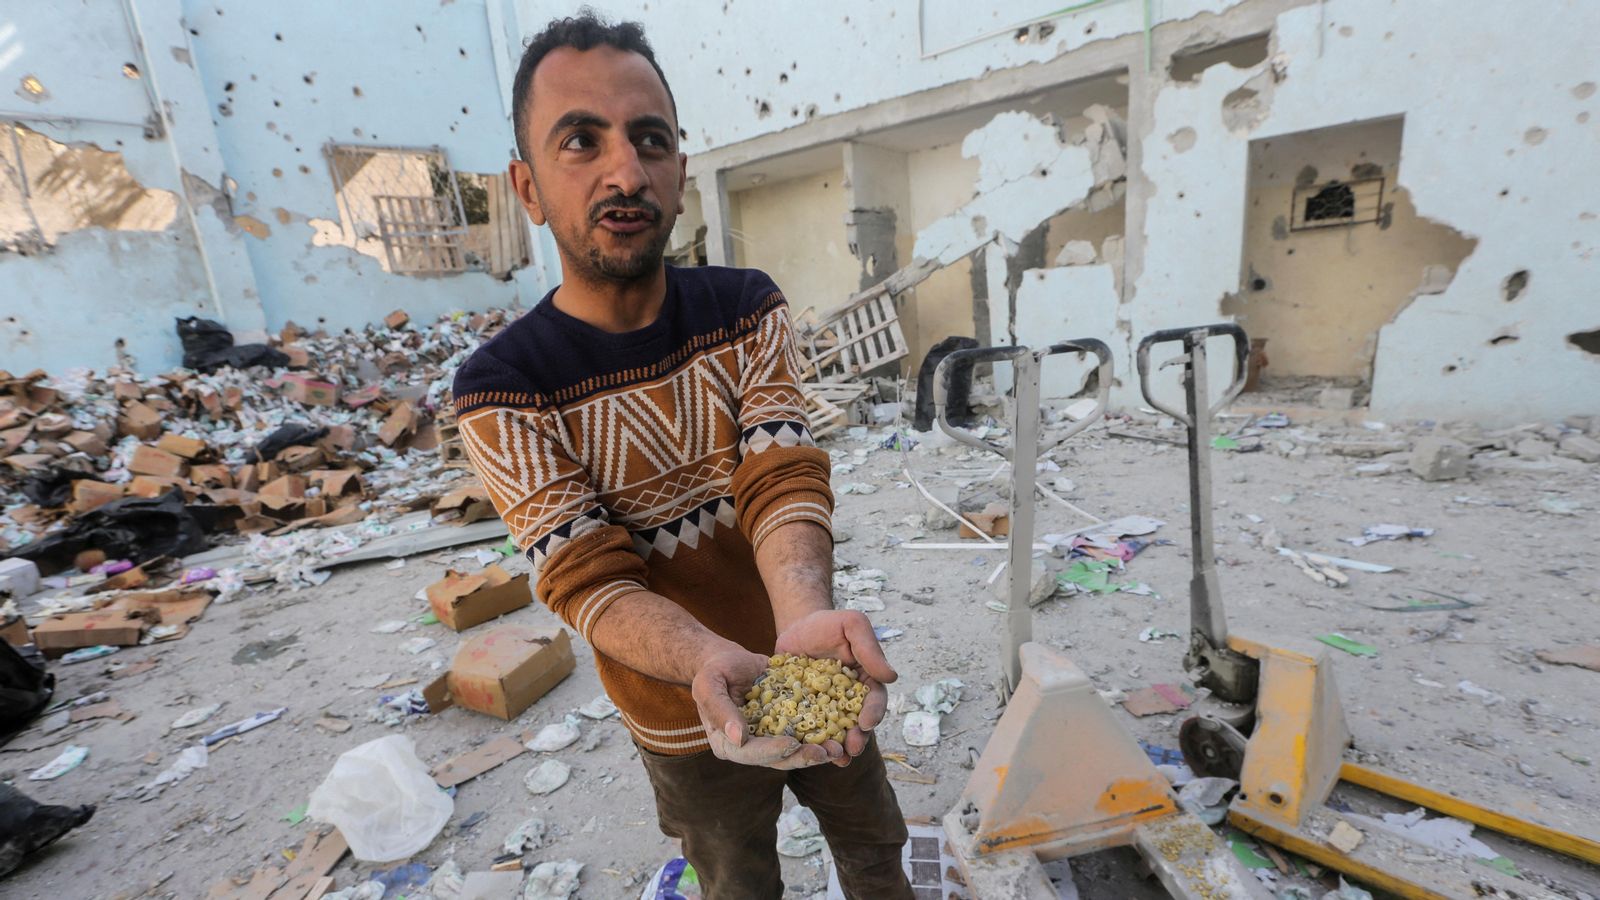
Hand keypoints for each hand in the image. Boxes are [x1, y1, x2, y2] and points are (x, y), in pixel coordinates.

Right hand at [690, 645, 831, 768]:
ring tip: (837, 748)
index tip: (791, 743)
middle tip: (824, 753)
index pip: (749, 753)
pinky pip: (804, 734)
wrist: (730, 661)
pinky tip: (840, 734)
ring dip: (816, 752)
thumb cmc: (715, 670)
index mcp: (726, 743)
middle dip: (801, 757)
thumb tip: (739, 738)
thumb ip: (720, 709)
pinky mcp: (784, 727)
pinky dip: (821, 735)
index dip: (771, 750)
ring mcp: (768, 739)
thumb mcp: (709, 684)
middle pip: (776, 759)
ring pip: (794, 752)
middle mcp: (749, 748)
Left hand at [774, 610, 896, 765]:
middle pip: (858, 723)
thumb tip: (891, 677)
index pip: (875, 700)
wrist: (795, 626)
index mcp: (866, 681)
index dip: (873, 713)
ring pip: (836, 732)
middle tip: (852, 748)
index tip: (867, 723)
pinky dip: (811, 743)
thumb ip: (869, 649)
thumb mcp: (852, 625)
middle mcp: (849, 699)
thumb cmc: (828, 624)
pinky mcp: (804, 713)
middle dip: (858, 738)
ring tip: (836, 758)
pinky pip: (809, 730)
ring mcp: (826, 708)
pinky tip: (808, 754)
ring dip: (838, 747)